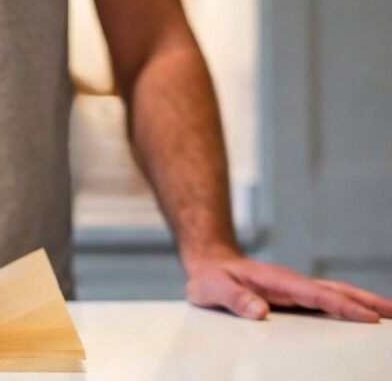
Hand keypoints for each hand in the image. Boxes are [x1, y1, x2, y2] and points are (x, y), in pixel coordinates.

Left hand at [185, 253, 391, 321]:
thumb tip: (259, 312)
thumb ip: (232, 299)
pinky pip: (326, 302)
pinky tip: (361, 317)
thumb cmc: (210, 277)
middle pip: (336, 291)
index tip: (369, 317)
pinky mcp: (293, 297)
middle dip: (368, 302)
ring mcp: (294, 290)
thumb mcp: (212, 288)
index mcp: (277, 281)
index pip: (316, 295)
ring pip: (335, 294)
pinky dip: (348, 307)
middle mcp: (291, 283)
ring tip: (390, 315)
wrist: (208, 265)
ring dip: (363, 303)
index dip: (343, 307)